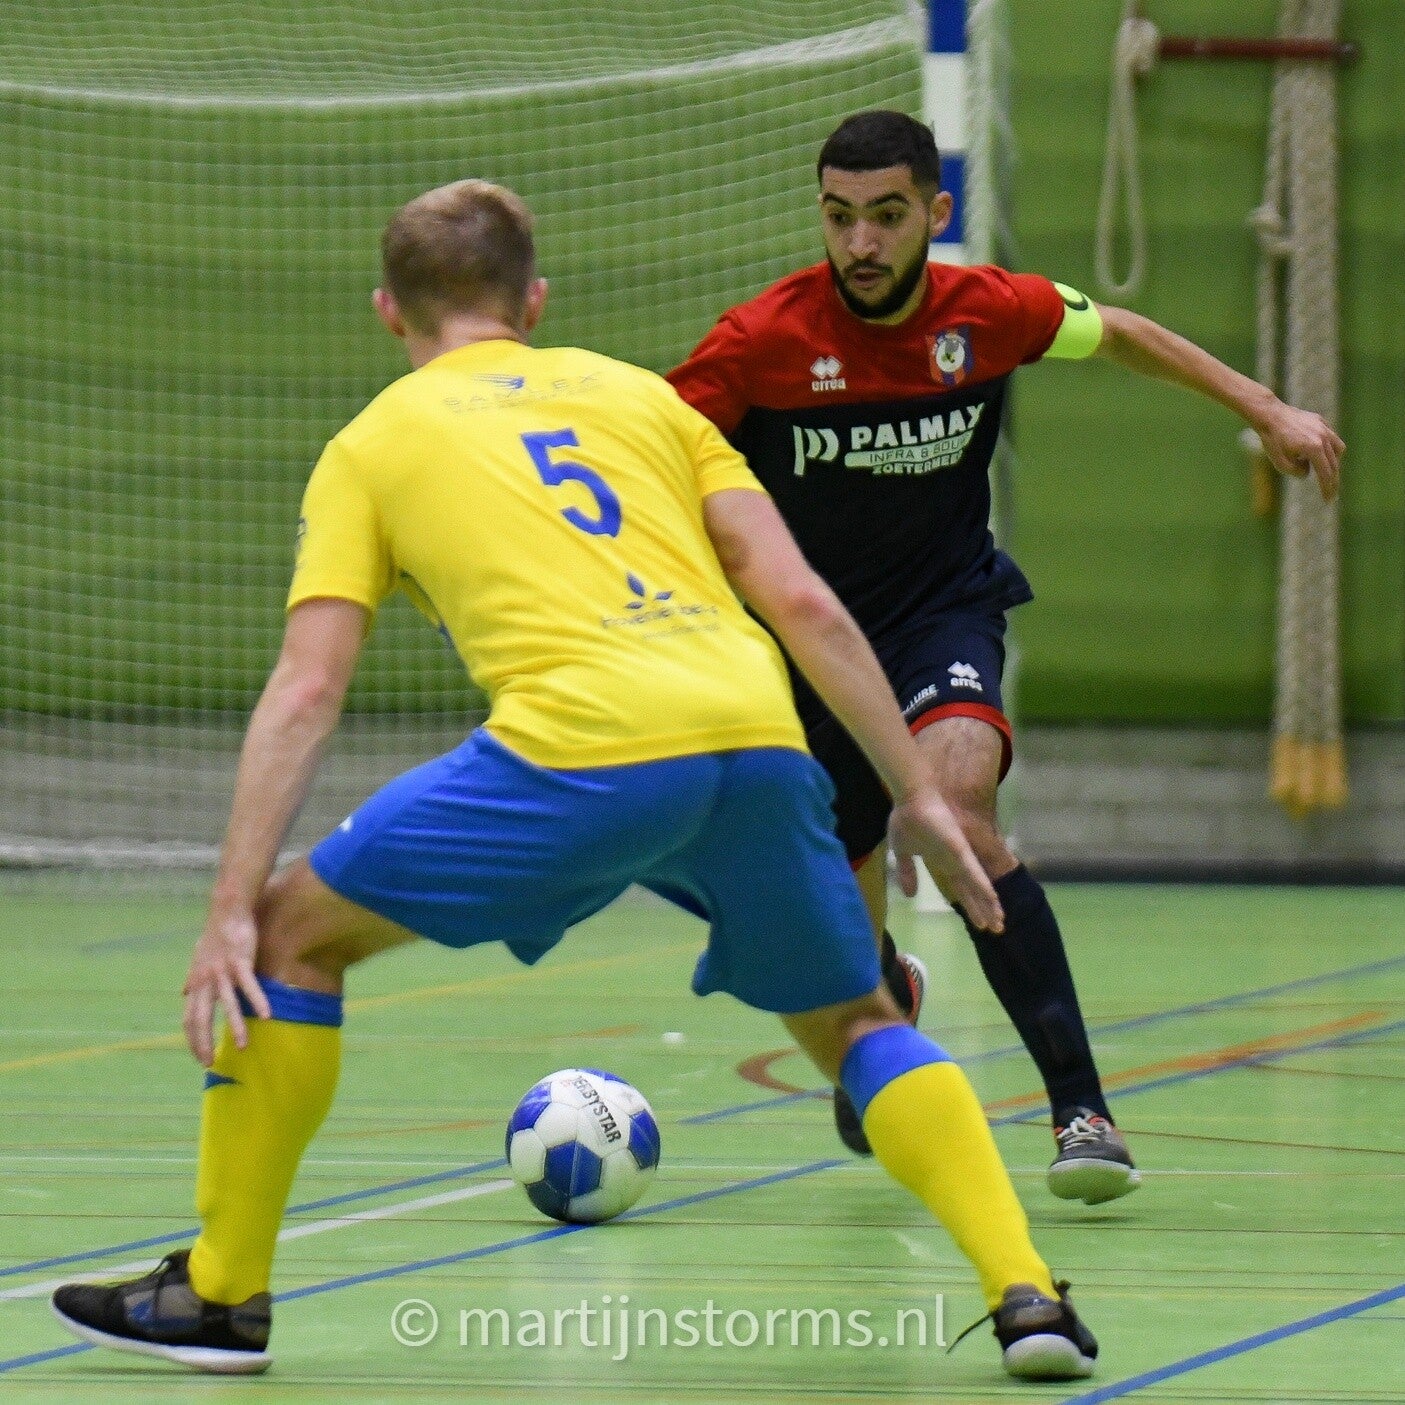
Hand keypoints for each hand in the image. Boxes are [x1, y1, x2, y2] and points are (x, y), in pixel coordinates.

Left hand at [182, 906, 270, 1065]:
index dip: (193, 1040)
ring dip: (235, 1026)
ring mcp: (222, 971)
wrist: (226, 909)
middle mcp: (205, 980)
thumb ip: (192, 978)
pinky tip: (267, 1015)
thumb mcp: (198, 958)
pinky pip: (249, 986)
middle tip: (210, 1062)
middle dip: (203, 1042)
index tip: (200, 1057)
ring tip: (243, 1046)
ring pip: (228, 1004)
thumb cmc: (215, 934)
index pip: (189, 1019)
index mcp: (196, 982)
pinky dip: (258, 1001)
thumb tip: (184, 994)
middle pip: (201, 1018)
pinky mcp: (240, 961)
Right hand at [888, 788, 1003, 933]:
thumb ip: (907, 873)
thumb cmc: (906, 818)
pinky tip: (994, 901)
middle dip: (985, 911)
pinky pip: (973, 872)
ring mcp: (960, 856)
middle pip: (973, 892)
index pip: (961, 889)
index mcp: (943, 863)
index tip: (981, 924)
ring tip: (1000, 924)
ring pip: (978, 886)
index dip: (971, 906)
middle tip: (998, 930)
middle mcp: (956, 862)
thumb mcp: (902, 851)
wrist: (909, 797)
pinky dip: (983, 887)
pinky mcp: (960, 849)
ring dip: (989, 905)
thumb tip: (910, 895)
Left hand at [1254, 402, 1343, 503]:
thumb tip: (1309, 472)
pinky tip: (1319, 453)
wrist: (1269, 414)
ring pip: (1338, 449)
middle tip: (1331, 494)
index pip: (1325, 473)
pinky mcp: (1320, 421)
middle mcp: (1324, 437)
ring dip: (1333, 462)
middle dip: (1332, 481)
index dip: (1327, 488)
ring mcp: (1324, 428)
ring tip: (1325, 471)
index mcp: (1314, 448)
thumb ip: (1296, 472)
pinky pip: (1330, 437)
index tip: (1328, 500)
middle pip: (1334, 464)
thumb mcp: (1280, 463)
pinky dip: (1328, 447)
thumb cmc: (1272, 440)